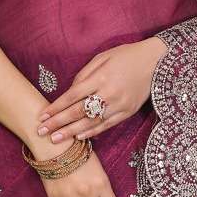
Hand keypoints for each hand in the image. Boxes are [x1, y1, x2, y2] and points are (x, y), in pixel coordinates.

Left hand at [34, 37, 167, 146]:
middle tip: (41, 131)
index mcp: (101, 77)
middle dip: (58, 123)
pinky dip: (92, 132)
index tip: (42, 116)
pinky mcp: (128, 112)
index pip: (72, 96)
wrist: (155, 62)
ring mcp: (119, 105)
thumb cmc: (125, 56)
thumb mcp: (102, 58)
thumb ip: (84, 75)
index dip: (56, 107)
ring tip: (56, 139)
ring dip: (71, 132)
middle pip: (78, 112)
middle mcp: (109, 93)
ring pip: (91, 122)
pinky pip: (107, 125)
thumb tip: (69, 93)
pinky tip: (78, 137)